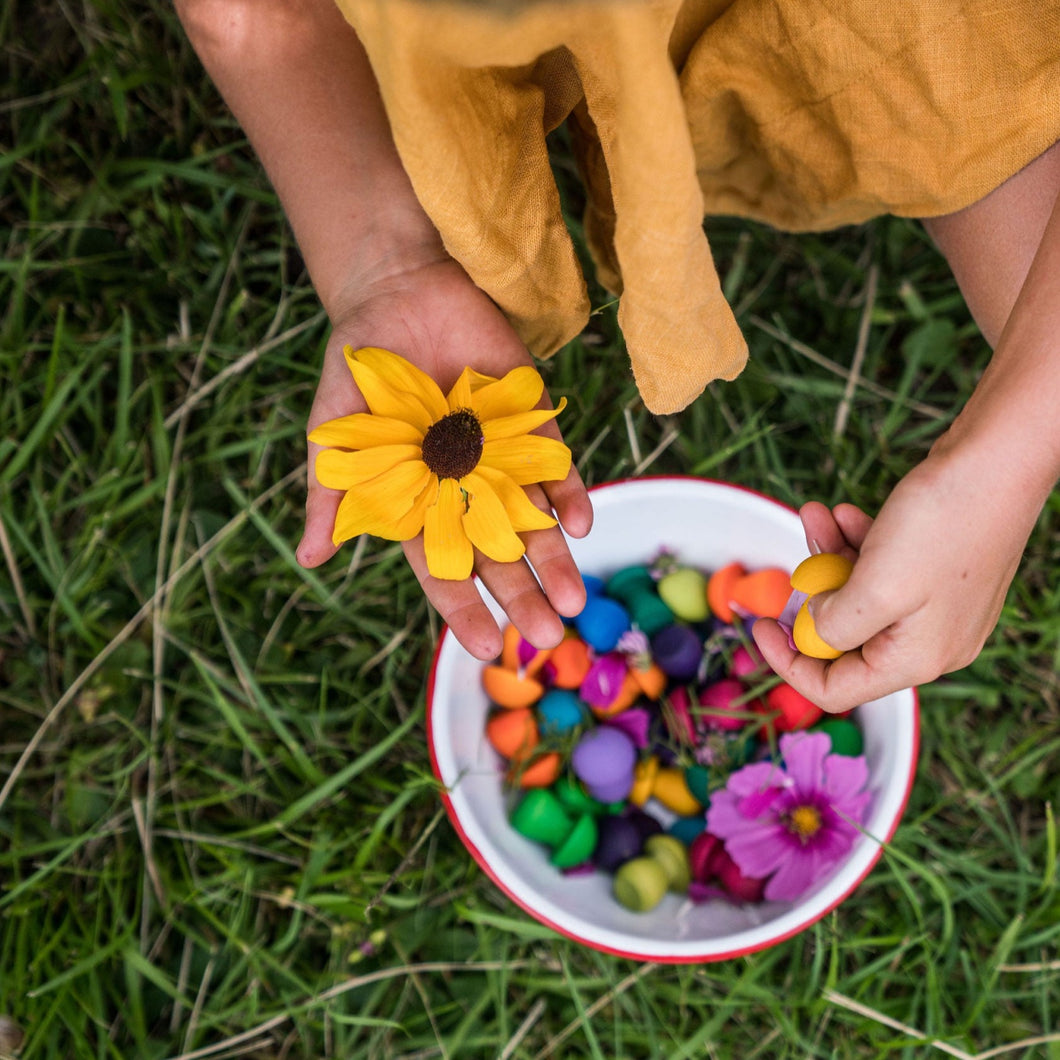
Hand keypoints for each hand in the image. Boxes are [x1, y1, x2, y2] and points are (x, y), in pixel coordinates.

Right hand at [295, 256, 592, 660]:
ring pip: (534, 518)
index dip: (464, 607)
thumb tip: (311, 560)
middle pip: (498, 553)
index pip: (443, 566)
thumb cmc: (359, 372)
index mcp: (420, 503)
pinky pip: (554, 463)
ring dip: (555, 558)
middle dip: (521, 594)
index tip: (488, 646)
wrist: (398, 292)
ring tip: (574, 600)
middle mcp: (466, 489)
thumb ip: (331, 495)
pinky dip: (567, 491)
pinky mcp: (530, 420)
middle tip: (545, 634)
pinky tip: (579, 523)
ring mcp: (501, 456)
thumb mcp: (336, 436)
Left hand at [752, 445, 1040, 711]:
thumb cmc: (944, 523)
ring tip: (816, 516)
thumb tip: (814, 628)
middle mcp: (929, 641)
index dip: (788, 662)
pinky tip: (845, 513)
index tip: (759, 624)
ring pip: (857, 595)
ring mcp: (934, 606)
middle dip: (812, 595)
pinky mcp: (936, 572)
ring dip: (828, 558)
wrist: (1000, 460)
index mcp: (916, 659)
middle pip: (844, 640)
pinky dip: (854, 543)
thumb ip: (835, 624)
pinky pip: (879, 569)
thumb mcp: (874, 587)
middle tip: (794, 561)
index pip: (835, 688)